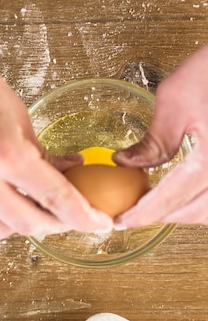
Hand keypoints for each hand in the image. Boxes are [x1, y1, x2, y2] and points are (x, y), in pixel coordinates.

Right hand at [0, 11, 111, 237]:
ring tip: (36, 205)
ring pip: (0, 229)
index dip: (84, 217)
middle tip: (70, 215)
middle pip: (29, 225)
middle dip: (57, 225)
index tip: (99, 223)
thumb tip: (65, 171)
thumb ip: (42, 152)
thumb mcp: (18, 114)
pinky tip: (6, 196)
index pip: (56, 199)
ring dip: (24, 223)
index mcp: (4, 154)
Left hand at [114, 44, 207, 227]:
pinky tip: (189, 195)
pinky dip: (205, 202)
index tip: (121, 221)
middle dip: (165, 217)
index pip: (174, 196)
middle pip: (198, 211)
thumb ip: (153, 141)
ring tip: (159, 206)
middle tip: (135, 215)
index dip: (144, 213)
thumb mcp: (174, 99)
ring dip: (189, 213)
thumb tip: (124, 163)